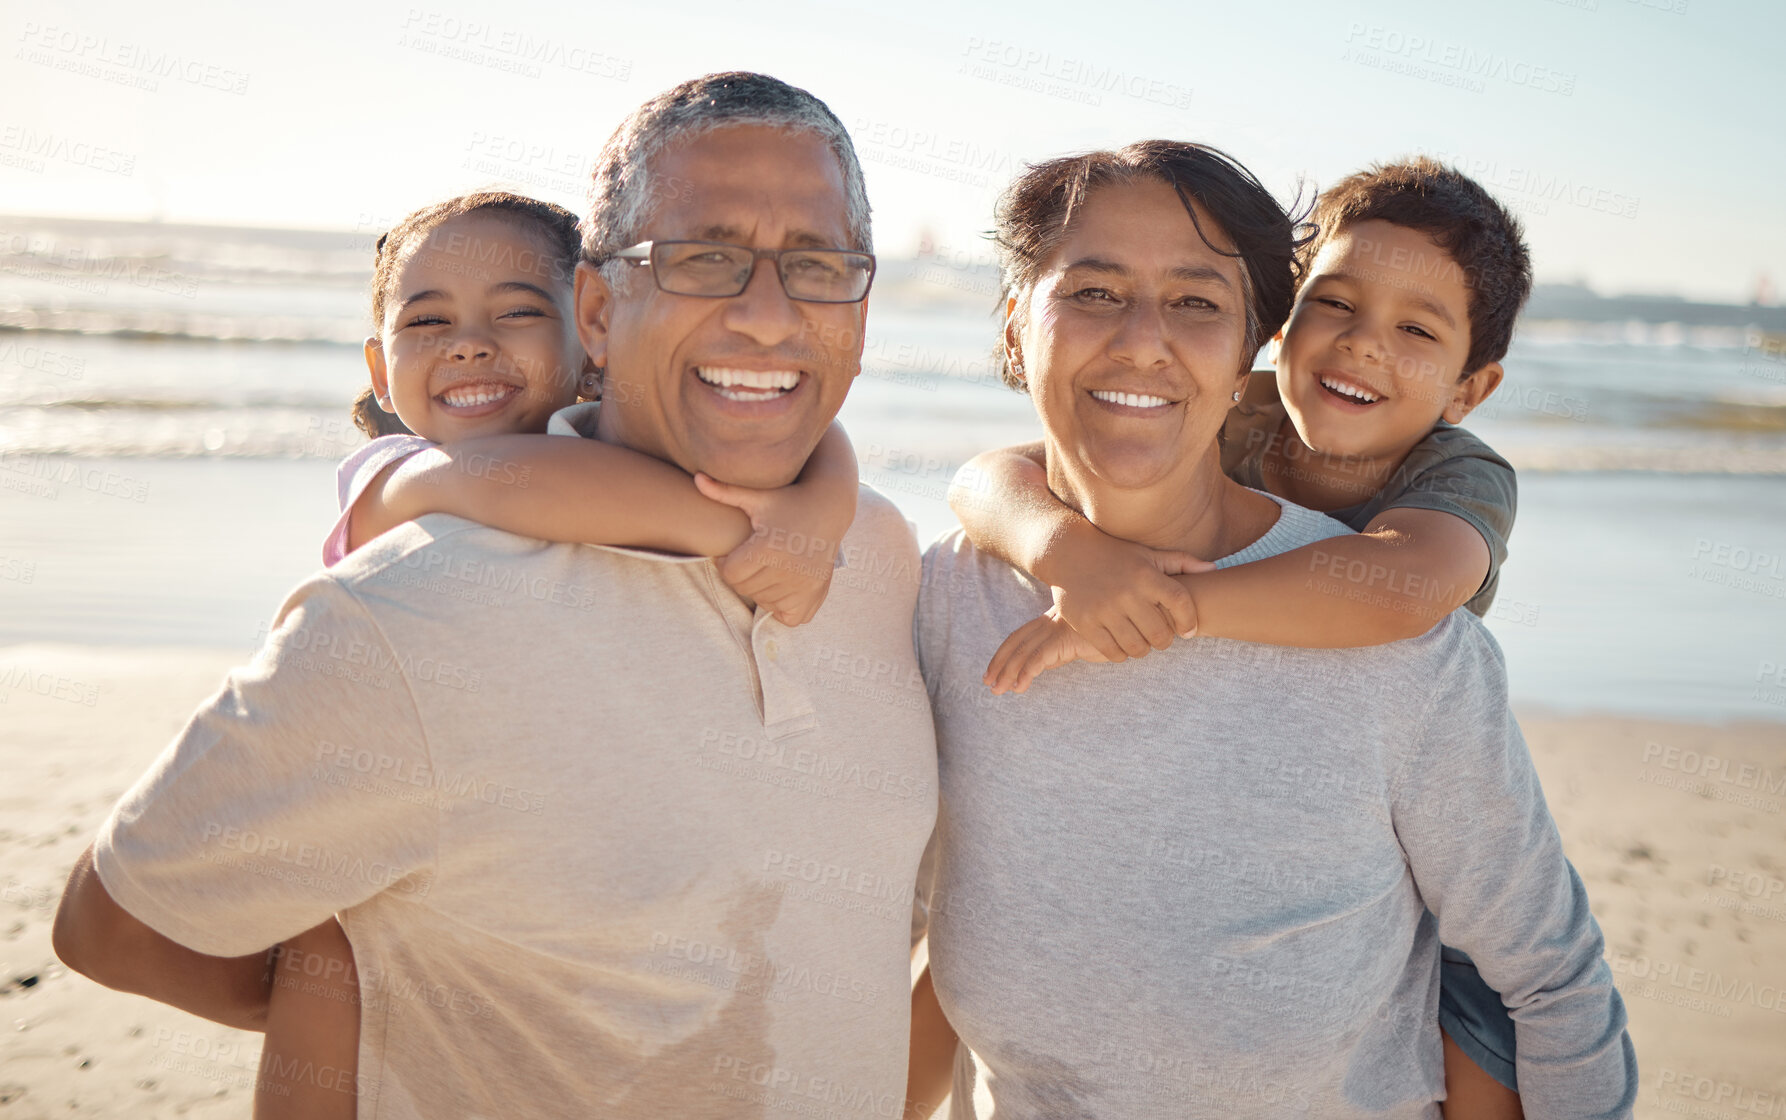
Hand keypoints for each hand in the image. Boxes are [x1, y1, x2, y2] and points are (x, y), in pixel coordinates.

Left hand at [695, 472, 840, 626]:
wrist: (829, 508)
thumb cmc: (787, 500)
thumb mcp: (758, 497)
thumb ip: (725, 491)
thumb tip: (696, 479)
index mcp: (769, 548)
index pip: (730, 574)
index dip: (727, 563)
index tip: (735, 552)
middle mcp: (788, 569)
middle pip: (746, 589)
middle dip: (743, 576)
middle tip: (752, 559)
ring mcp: (804, 585)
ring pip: (765, 602)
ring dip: (761, 589)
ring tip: (767, 568)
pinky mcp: (815, 595)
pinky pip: (788, 616)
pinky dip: (782, 606)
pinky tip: (783, 583)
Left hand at [984, 608, 1109, 693]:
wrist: (1137, 617)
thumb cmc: (1114, 630)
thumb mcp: (1081, 641)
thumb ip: (1061, 651)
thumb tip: (1042, 666)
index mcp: (1053, 618)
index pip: (1020, 635)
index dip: (1004, 653)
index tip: (992, 671)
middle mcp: (1052, 619)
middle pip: (1017, 641)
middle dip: (999, 662)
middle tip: (988, 682)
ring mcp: (1059, 626)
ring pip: (1024, 650)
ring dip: (1008, 671)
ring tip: (998, 689)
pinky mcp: (1069, 637)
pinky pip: (1041, 657)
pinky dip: (1027, 672)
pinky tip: (1019, 686)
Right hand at [1040, 527, 1215, 661]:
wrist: (1068, 552)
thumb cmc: (1115, 554)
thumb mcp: (1147, 554)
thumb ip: (1181, 562)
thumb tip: (1214, 570)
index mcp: (1146, 575)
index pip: (1181, 603)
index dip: (1189, 621)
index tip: (1188, 631)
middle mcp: (1127, 592)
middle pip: (1160, 634)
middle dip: (1164, 640)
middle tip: (1159, 637)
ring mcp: (1105, 609)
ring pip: (1137, 648)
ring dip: (1143, 650)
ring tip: (1141, 642)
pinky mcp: (1085, 622)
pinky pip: (1112, 651)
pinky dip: (1121, 654)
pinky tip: (1122, 646)